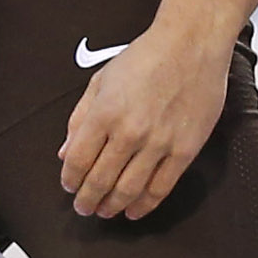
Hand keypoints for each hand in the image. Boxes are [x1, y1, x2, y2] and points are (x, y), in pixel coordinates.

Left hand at [59, 20, 230, 220]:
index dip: (70, 179)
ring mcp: (159, 143)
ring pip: (129, 189)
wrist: (191, 45)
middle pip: (100, 180)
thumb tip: (66, 152)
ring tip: (104, 212)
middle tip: (83, 207)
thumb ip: (80, 118)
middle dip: (87, 199)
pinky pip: (161, 187)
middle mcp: (129, 131)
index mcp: (104, 113)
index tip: (69, 186)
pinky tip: (135, 210)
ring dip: (112, 206)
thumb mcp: (100, 81)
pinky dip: (145, 204)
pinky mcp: (185, 150)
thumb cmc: (146, 57)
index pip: (78, 160)